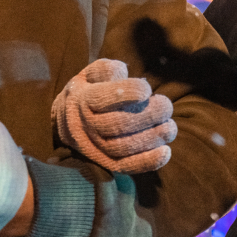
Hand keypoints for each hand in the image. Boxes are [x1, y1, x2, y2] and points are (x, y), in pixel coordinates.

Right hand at [51, 59, 175, 173]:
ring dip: (151, 138)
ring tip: (170, 127)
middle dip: (147, 116)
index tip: (147, 89)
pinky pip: (125, 167)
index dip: (128, 93)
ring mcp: (94, 147)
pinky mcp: (104, 163)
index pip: (102, 99)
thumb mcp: (90, 73)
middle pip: (116, 125)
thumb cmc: (88, 91)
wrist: (66, 120)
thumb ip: (106, 69)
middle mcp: (86, 126)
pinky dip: (146, 162)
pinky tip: (165, 151)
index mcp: (82, 99)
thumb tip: (123, 73)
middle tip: (166, 106)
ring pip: (122, 148)